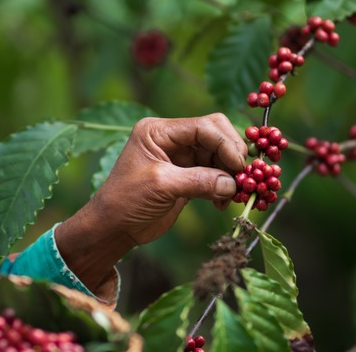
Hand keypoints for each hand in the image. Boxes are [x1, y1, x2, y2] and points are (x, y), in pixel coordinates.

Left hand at [54, 113, 246, 290]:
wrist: (113, 228)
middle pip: (215, 135)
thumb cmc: (126, 202)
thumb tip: (233, 183)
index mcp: (159, 131)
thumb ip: (198, 181)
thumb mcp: (161, 186)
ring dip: (230, 174)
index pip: (202, 126)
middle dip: (231, 155)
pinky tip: (222, 203)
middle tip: (242, 178)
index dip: (225, 143)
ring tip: (233, 195)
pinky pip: (216, 174)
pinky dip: (224, 186)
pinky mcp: (188, 176)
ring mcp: (181, 157)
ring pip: (219, 155)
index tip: (238, 166)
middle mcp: (172, 139)